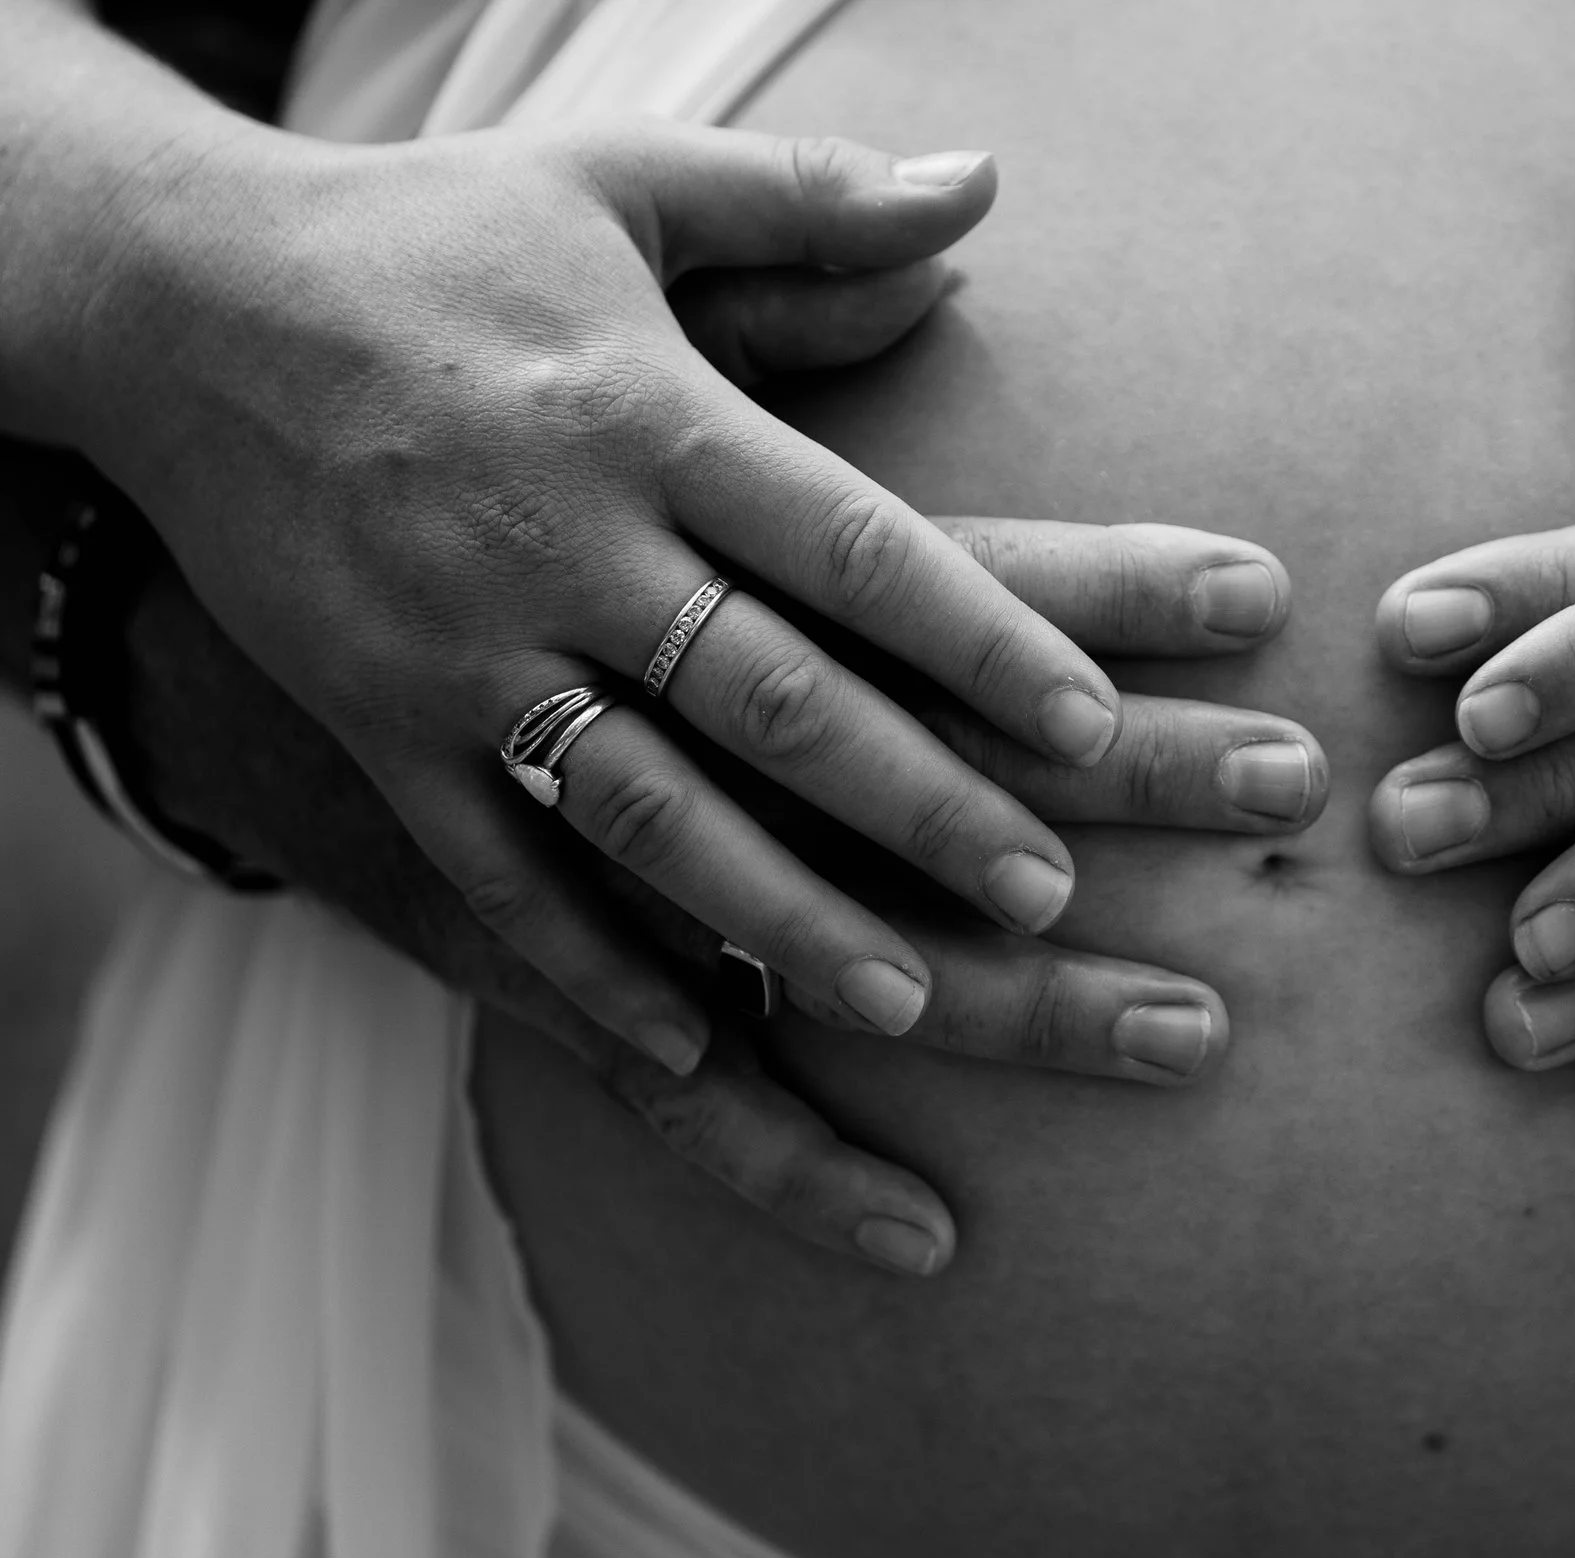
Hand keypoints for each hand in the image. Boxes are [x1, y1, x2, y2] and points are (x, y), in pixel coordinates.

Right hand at [41, 106, 1150, 1078]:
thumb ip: (807, 201)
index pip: (854, 545)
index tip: (1094, 726)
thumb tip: (982, 189)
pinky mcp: (383, 726)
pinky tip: (696, 1051)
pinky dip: (586, 966)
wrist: (174, 300)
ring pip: (645, 811)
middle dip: (916, 803)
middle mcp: (564, 542)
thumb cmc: (433, 245)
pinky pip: (492, 871)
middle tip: (1049, 894)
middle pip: (773, 697)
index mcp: (648, 412)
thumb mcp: (620, 182)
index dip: (982, 638)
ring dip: (777, 915)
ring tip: (906, 1001)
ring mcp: (464, 650)